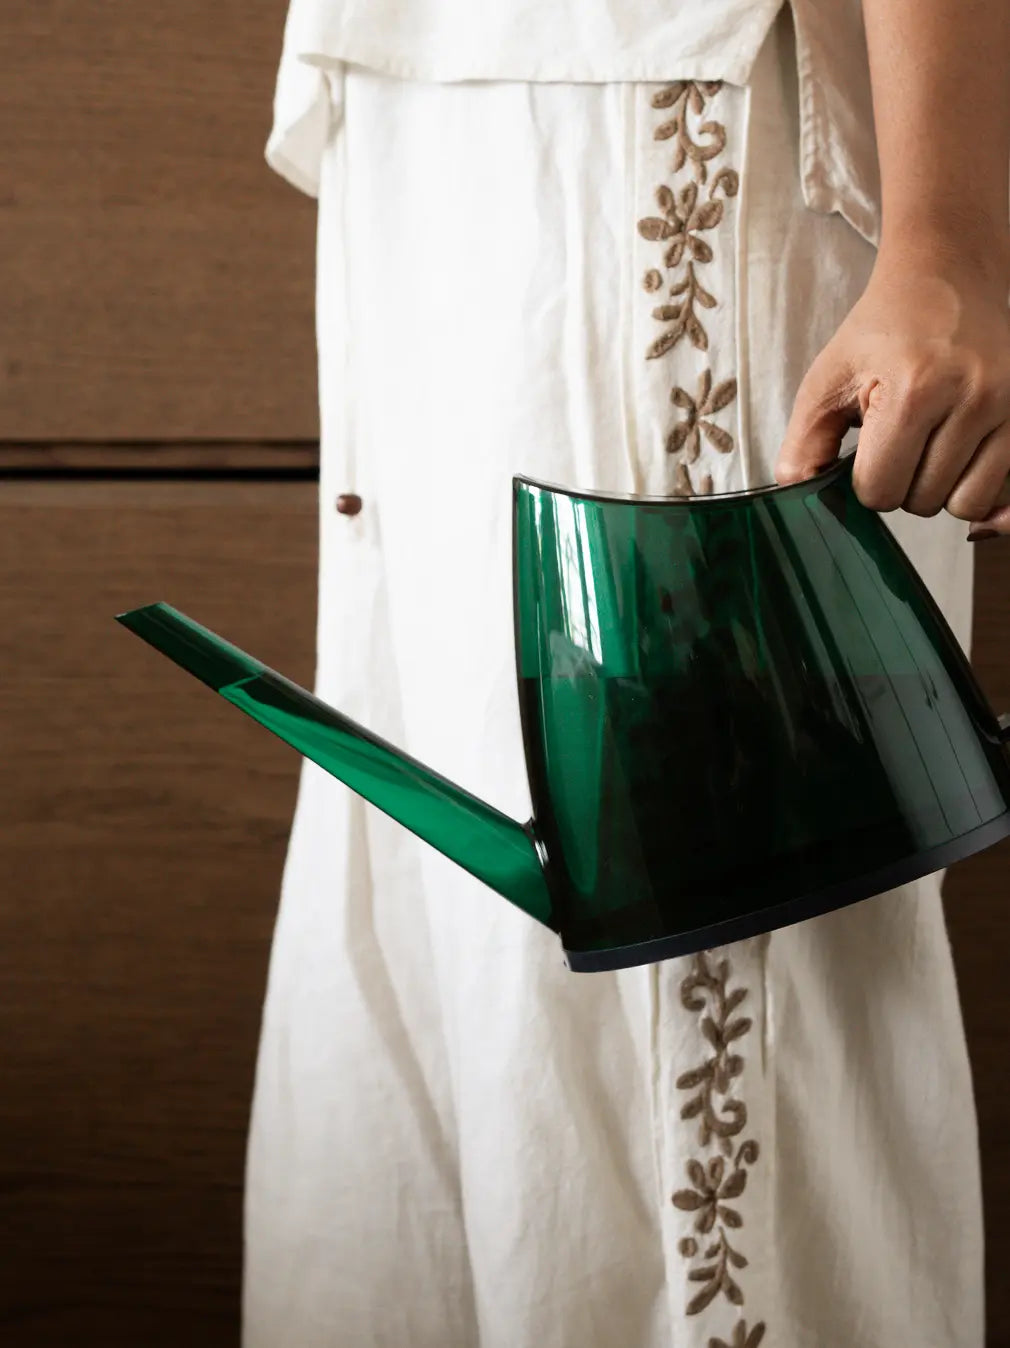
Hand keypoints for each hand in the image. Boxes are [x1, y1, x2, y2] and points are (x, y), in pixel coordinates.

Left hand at [775, 244, 1009, 538]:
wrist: (950, 274)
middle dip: (903, 482)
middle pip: (924, 502)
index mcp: (915, 389)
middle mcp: (975, 398)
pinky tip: (961, 454)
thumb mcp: (828, 378)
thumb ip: (804, 443)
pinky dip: (977, 483)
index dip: (866, 480)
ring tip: (930, 443)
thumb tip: (795, 495)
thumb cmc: (885, 329)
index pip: (882, 492)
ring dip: (941, 487)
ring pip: (967, 504)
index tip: (869, 446)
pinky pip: (1003, 491)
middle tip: (901, 437)